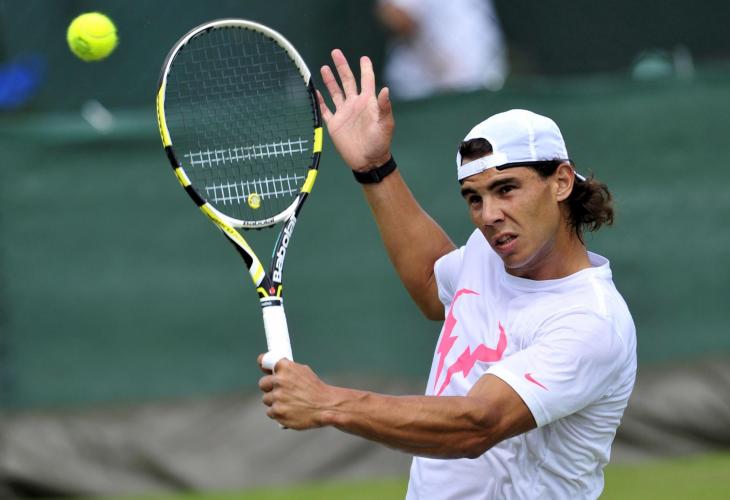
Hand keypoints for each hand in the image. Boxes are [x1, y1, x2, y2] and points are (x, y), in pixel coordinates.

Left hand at [257, 354, 334, 429]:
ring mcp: (277, 396)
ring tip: (290, 403)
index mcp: (285, 366)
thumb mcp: (303, 372)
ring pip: (266, 399)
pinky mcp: (277, 411)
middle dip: (270, 387)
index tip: (263, 365)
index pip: (264, 361)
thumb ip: (287, 370)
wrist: (326, 406)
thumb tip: (271, 370)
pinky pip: (270, 411)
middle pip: (263, 383)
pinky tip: (290, 411)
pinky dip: (278, 413)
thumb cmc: (315, 389)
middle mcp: (279, 380)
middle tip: (281, 391)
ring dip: (275, 401)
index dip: (263, 365)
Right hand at [317, 49, 394, 171]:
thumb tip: (385, 89)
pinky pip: (325, 110)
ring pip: (335, 92)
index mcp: (368, 102)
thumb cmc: (380, 143)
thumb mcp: (385, 124)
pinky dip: (319, 101)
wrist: (368, 161)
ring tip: (325, 67)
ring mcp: (344, 113)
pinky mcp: (335, 124)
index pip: (366, 80)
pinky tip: (315, 91)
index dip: (365, 69)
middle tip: (335, 52)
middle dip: (341, 66)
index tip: (363, 58)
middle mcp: (355, 104)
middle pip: (347, 80)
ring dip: (330, 80)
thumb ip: (384, 107)